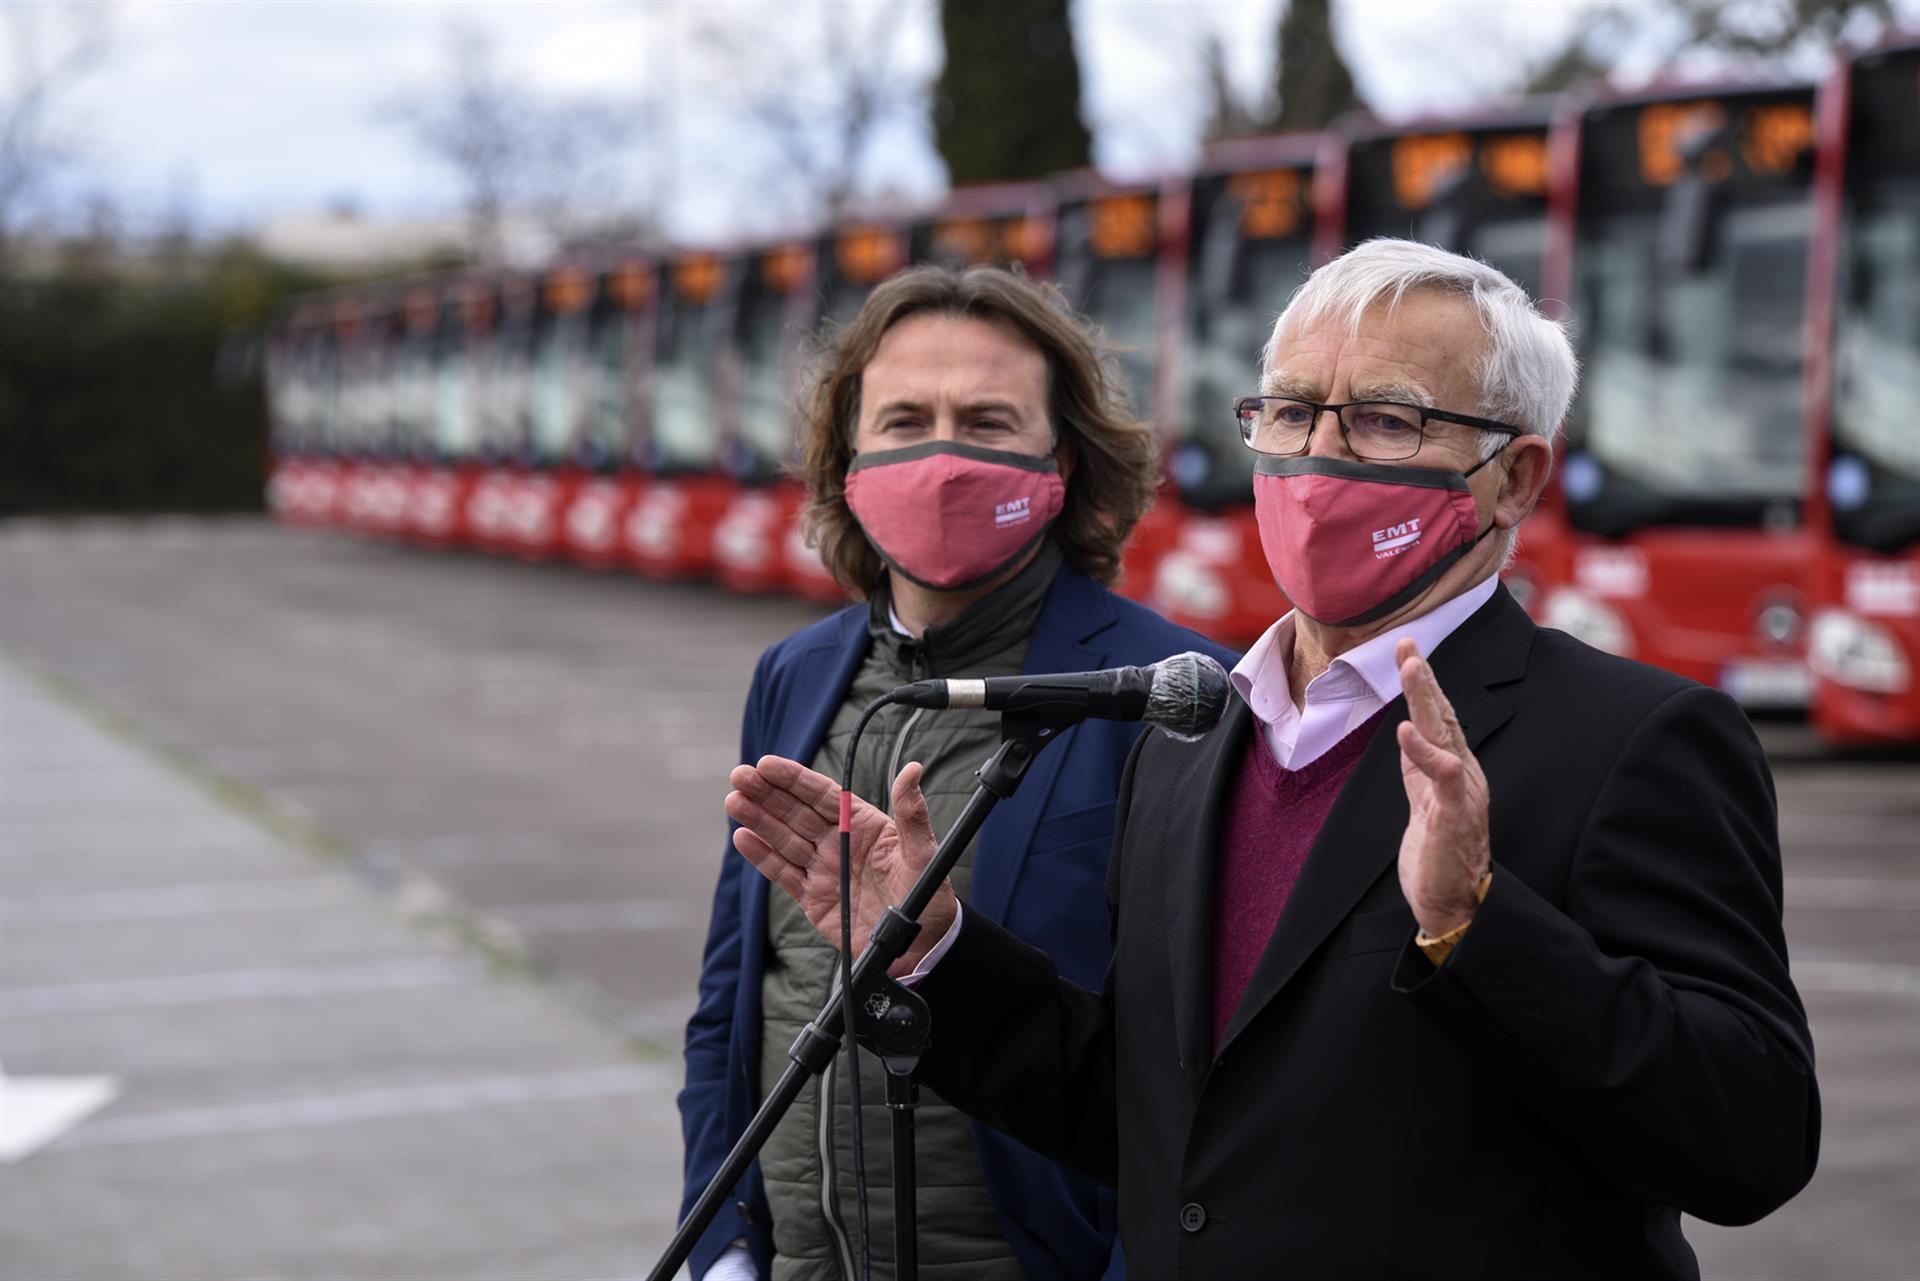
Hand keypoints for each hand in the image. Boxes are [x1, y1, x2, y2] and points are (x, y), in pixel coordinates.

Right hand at [725, 754, 954, 975]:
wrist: (920, 947)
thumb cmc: (927, 896)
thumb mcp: (923, 853)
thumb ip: (912, 814)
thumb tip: (913, 770)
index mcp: (862, 824)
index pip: (822, 795)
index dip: (794, 779)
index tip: (767, 764)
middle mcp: (838, 842)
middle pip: (796, 812)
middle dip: (767, 793)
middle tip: (739, 776)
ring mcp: (823, 869)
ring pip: (784, 838)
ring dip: (758, 819)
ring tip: (733, 802)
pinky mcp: (813, 898)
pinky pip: (783, 873)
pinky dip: (762, 856)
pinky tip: (743, 838)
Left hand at [1394, 638, 1491, 936]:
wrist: (1455, 904)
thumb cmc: (1441, 853)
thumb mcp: (1425, 799)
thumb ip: (1421, 766)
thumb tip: (1409, 733)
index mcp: (1454, 768)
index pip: (1438, 717)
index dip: (1424, 683)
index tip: (1408, 648)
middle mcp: (1462, 773)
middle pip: (1443, 717)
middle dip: (1425, 679)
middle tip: (1409, 644)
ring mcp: (1461, 793)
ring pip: (1445, 737)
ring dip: (1427, 700)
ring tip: (1412, 667)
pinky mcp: (1455, 816)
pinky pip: (1442, 779)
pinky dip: (1425, 754)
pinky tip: (1405, 732)